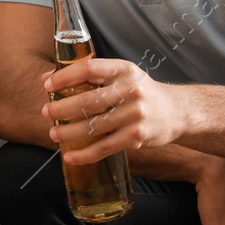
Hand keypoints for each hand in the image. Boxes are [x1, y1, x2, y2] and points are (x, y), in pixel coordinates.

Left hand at [42, 59, 182, 164]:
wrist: (178, 111)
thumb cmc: (141, 92)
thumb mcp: (121, 76)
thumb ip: (89, 76)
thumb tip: (47, 78)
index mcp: (124, 70)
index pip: (90, 68)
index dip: (65, 76)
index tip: (47, 85)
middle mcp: (130, 91)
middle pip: (88, 100)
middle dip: (61, 108)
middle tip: (46, 112)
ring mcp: (134, 115)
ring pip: (93, 126)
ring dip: (68, 132)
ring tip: (54, 133)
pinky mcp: (137, 136)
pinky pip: (105, 147)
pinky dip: (84, 154)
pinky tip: (70, 157)